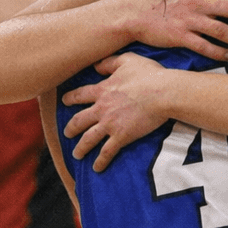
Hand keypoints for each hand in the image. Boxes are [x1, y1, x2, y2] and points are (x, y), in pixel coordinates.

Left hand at [62, 52, 173, 171]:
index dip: (70, 98)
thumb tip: (96, 66)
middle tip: (67, 133)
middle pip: (79, 120)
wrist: (163, 93)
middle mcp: (101, 109)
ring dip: (81, 148)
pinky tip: (96, 168)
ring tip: (77, 155)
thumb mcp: (128, 60)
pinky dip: (100, 161)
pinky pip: (107, 152)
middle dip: (71, 128)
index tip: (65, 101)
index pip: (80, 95)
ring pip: (88, 138)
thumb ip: (109, 62)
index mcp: (102, 90)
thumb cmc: (149, 75)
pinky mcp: (122, 136)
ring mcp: (110, 124)